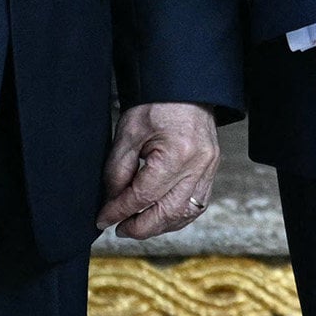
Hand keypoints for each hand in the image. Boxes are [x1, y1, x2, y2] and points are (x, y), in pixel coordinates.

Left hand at [97, 102, 222, 239]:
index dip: (119, 211)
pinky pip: (196, 205)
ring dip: (159, 226)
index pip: (143, 196)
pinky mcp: (211, 170)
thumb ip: (118, 171)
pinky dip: (176, 216)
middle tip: (119, 228)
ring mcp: (209, 169)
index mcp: (177, 154)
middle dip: (139, 227)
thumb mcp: (128, 133)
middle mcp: (198, 166)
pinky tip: (160, 217)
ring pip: (184, 214)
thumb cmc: (157, 103)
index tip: (103, 218)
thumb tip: (112, 202)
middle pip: (166, 213)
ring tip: (137, 225)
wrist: (184, 87)